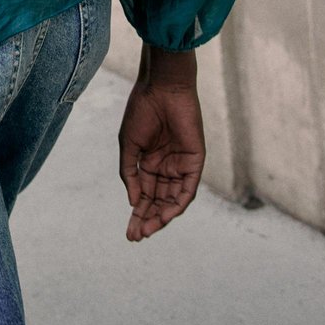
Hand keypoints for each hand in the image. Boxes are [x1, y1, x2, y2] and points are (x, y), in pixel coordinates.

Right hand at [118, 69, 204, 241]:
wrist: (161, 88)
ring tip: (147, 230)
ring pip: (172, 199)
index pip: (145, 195)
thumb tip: (132, 201)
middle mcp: (166, 166)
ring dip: (161, 217)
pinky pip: (188, 189)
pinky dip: (178, 204)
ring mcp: (181, 165)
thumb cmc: (142, 111)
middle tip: (135, 236)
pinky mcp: (195, 161)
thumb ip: (130, 174)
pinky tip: (165, 216)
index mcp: (150, 162)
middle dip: (147, 219)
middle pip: (158, 201)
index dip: (137, 213)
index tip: (129, 232)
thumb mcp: (129, 146)